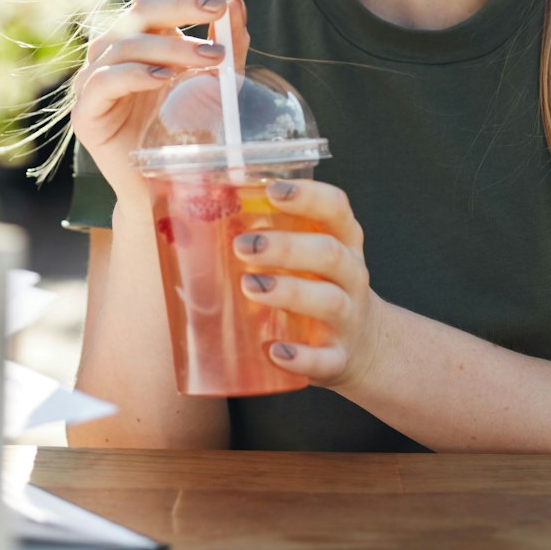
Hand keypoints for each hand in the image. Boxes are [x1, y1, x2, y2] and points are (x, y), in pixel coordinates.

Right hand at [72, 0, 250, 194]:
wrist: (165, 190)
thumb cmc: (189, 132)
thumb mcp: (218, 85)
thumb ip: (228, 47)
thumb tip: (237, 3)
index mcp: (142, 35)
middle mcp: (114, 48)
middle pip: (141, 9)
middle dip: (182, 4)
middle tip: (217, 6)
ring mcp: (95, 78)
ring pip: (128, 44)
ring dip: (172, 46)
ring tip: (211, 58)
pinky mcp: (87, 111)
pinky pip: (107, 81)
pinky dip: (137, 75)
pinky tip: (164, 77)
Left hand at [234, 178, 387, 390]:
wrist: (362, 344)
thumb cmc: (316, 286)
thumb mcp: (307, 255)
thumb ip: (269, 235)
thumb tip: (188, 216)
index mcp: (342, 241)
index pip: (336, 208)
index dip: (308, 195)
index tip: (272, 191)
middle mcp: (350, 275)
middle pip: (329, 253)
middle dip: (286, 247)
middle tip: (242, 245)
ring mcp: (348, 317)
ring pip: (329, 301)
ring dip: (288, 292)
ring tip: (249, 286)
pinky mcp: (339, 357)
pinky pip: (325, 359)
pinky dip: (301, 357)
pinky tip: (274, 352)